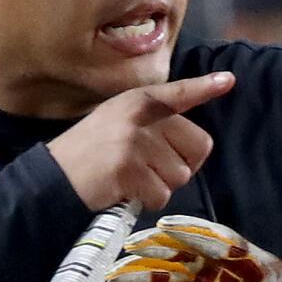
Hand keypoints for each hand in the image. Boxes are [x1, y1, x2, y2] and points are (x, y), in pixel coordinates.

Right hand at [46, 71, 233, 211]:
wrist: (53, 177)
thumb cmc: (90, 154)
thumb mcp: (119, 123)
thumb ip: (152, 124)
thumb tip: (193, 147)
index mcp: (138, 102)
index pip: (178, 93)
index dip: (204, 88)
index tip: (228, 80)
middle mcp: (139, 117)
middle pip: (196, 148)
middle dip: (181, 166)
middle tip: (150, 170)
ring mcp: (134, 142)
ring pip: (179, 176)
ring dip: (160, 186)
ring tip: (130, 178)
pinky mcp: (128, 169)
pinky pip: (160, 195)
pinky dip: (146, 201)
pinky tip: (123, 191)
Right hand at [106, 216, 281, 281]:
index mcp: (252, 262)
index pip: (219, 239)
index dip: (192, 230)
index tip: (165, 223)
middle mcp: (227, 272)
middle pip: (188, 252)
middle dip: (158, 248)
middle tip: (129, 245)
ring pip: (174, 276)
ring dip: (145, 273)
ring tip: (117, 274)